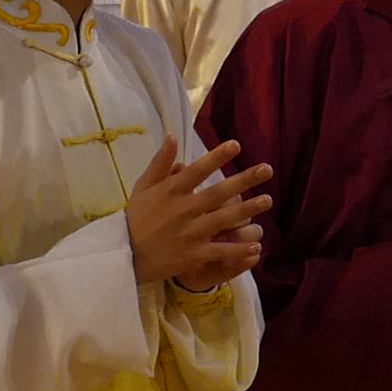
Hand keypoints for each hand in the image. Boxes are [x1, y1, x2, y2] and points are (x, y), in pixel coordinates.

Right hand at [126, 133, 269, 291]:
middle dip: (244, 180)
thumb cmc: (136, 217)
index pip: (198, 170)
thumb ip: (160, 162)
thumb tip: (172, 135)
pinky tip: (257, 245)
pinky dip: (238, 249)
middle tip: (267, 169)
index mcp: (172, 191)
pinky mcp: (193, 255)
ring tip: (268, 200)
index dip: (217, 157)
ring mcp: (190, 233)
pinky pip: (219, 251)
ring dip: (248, 210)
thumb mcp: (143, 186)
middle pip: (218, 193)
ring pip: (224, 219)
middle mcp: (183, 210)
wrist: (124, 254)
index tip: (236, 145)